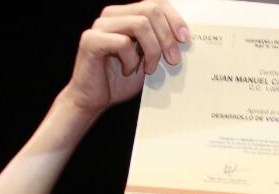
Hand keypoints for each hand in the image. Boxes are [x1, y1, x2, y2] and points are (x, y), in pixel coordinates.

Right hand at [59, 2, 190, 117]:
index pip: (156, 3)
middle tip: (173, 60)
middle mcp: (112, 15)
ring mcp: (100, 26)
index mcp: (127, 15)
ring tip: (149, 69)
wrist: (95, 99)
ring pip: (140, 24)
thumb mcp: (149, 60)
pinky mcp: (91, 40)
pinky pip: (123, 43)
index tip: (186, 40)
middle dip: (167, 37)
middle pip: (151, 10)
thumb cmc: (121, 79)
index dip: (174, 19)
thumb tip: (186, 39)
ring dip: (152, 50)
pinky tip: (127, 70)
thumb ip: (161, 45)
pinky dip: (131, 60)